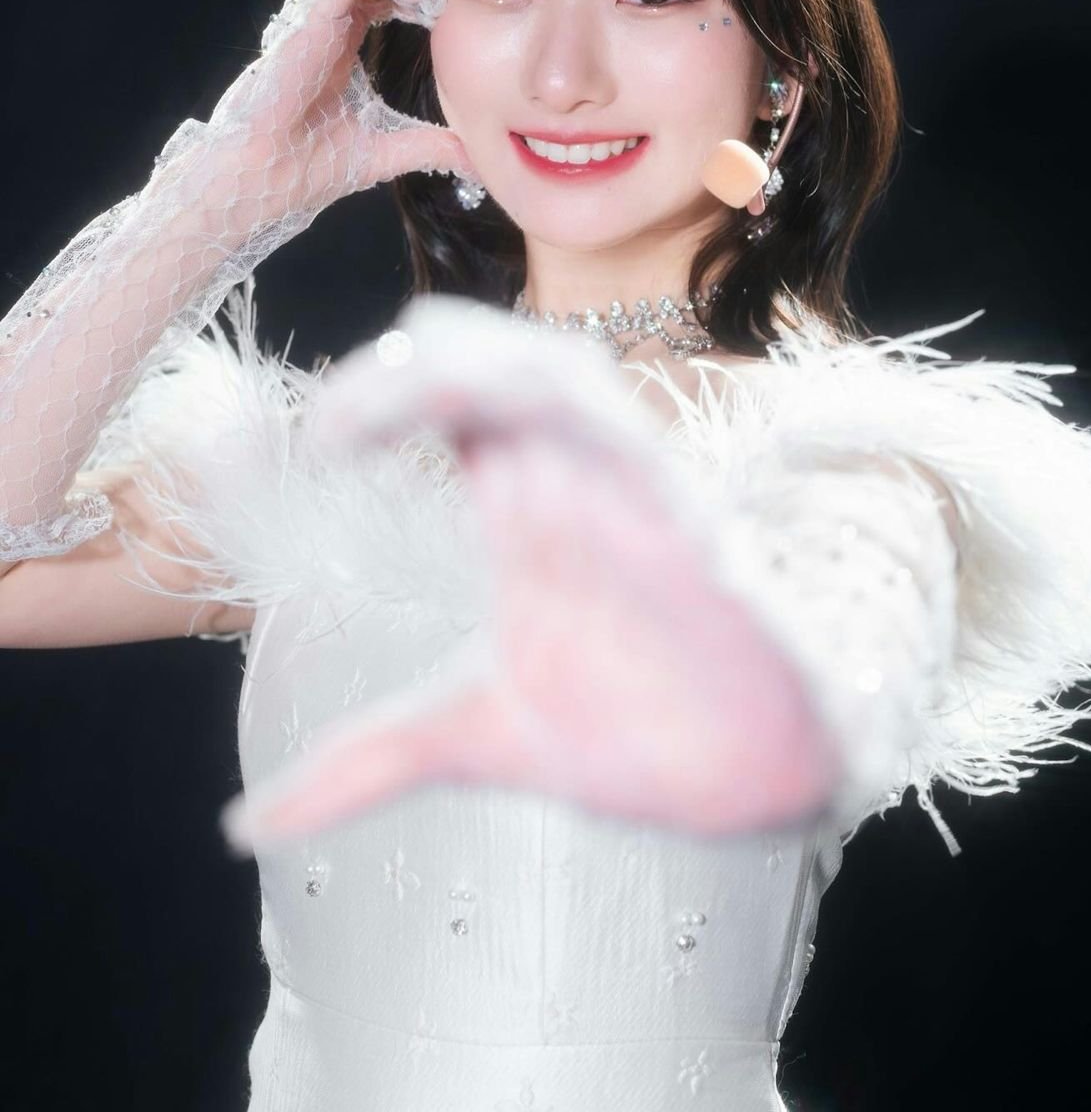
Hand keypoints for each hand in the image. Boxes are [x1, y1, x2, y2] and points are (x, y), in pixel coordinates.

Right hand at [177, 0, 479, 233]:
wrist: (269, 180)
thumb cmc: (309, 168)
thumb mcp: (387, 151)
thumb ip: (431, 147)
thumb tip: (475, 163)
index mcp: (337, 50)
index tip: (441, 16)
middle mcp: (322, 30)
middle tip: (438, 3)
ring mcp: (310, 24)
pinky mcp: (305, 25)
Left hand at [219, 331, 840, 853]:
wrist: (743, 780)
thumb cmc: (629, 730)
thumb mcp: (473, 735)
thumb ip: (370, 758)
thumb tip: (252, 824)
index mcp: (519, 506)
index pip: (441, 401)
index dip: (372, 397)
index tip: (308, 451)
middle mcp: (567, 478)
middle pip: (489, 361)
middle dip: (406, 366)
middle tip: (335, 425)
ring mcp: (626, 489)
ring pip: (553, 373)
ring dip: (469, 368)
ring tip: (384, 407)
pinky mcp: (684, 519)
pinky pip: (629, 438)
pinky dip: (566, 418)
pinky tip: (504, 434)